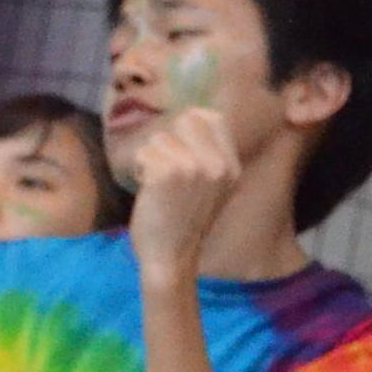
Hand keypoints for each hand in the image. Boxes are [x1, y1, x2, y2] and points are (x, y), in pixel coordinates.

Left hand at [126, 108, 244, 278]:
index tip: (180, 147)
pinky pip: (144, 153)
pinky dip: (139, 169)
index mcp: (232, 166)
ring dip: (150, 158)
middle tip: (165, 167)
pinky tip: (148, 190)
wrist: (171, 256)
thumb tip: (187, 116)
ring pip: (159, 138)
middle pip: (185, 120)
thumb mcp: (212, 187)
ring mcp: (194, 167)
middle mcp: (218, 164)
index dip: (189, 125)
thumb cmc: (183, 221)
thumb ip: (207, 155)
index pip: (211, 117)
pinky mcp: (168, 173)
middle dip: (168, 140)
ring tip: (158, 184)